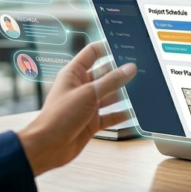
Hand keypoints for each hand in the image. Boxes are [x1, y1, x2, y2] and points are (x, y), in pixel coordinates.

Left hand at [16, 42, 136, 175]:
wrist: (49, 147)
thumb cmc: (59, 117)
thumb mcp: (89, 94)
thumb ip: (111, 81)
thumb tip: (130, 68)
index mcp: (74, 74)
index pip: (92, 53)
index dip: (106, 47)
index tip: (124, 44)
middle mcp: (81, 87)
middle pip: (104, 74)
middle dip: (120, 71)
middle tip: (140, 66)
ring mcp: (87, 105)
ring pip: (109, 95)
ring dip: (123, 93)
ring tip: (142, 87)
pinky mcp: (91, 121)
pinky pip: (110, 115)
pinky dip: (121, 114)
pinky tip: (134, 111)